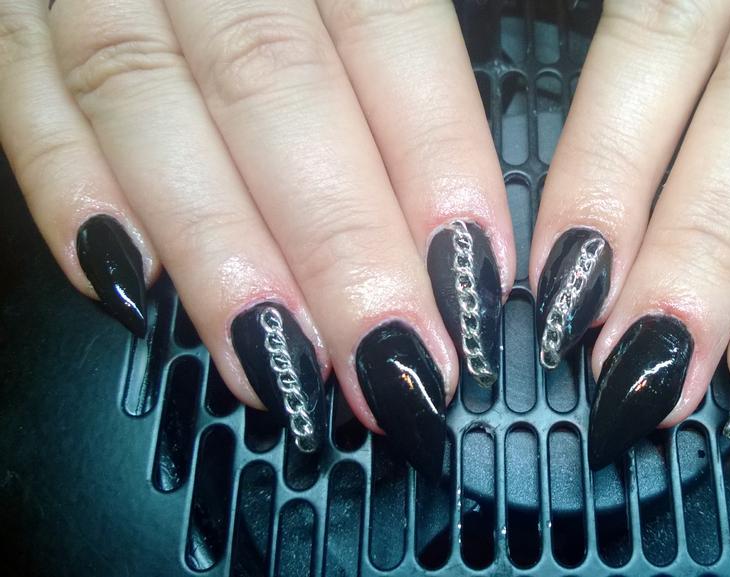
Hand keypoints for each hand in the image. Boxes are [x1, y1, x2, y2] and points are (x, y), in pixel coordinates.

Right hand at [0, 0, 513, 475]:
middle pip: (268, 84)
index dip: (431, 157)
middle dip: (334, 239)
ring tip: (278, 361)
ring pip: (143, 101)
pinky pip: (20, 93)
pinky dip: (69, 190)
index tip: (471, 274)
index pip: (383, 29)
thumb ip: (412, 31)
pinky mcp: (15, 8)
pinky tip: (132, 286)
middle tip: (391, 359)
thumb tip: (472, 195)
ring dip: (213, 246)